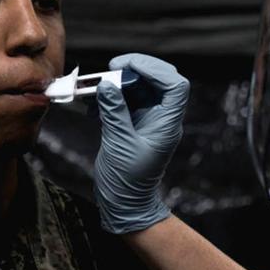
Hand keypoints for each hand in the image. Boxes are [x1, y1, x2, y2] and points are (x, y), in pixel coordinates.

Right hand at [93, 53, 189, 232]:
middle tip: (112, 67)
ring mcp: (149, 120)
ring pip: (141, 89)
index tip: (129, 65)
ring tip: (97, 86)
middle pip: (159, 81)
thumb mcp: (119, 144)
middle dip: (136, 70)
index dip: (155, 69)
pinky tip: (94, 102)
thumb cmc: (128, 181)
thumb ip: (114, 112)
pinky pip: (127, 102)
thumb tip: (106, 85)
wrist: (125, 204)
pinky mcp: (134, 124)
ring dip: (119, 83)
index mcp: (168, 124)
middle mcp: (162, 119)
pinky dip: (112, 97)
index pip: (175, 86)